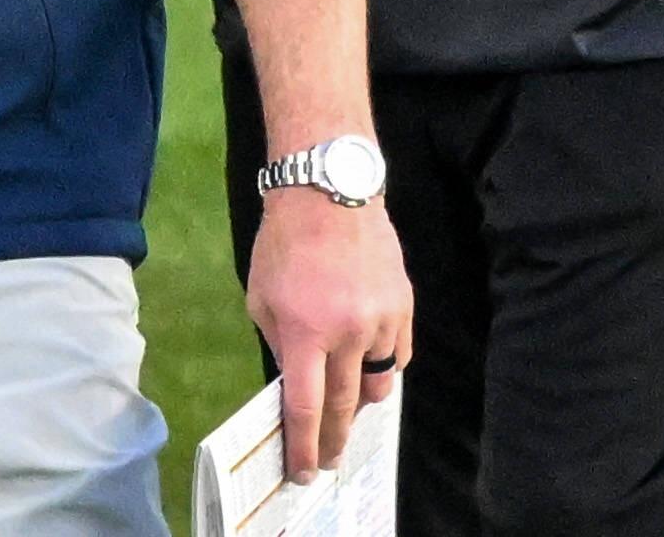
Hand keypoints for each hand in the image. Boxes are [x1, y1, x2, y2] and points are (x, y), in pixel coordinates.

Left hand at [246, 188, 412, 483]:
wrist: (329, 193)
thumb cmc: (284, 244)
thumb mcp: (260, 298)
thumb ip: (279, 344)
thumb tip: (296, 383)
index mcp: (304, 333)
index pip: (305, 407)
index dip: (304, 446)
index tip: (303, 471)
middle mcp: (346, 333)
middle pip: (345, 406)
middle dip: (335, 440)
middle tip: (329, 460)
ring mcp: (380, 320)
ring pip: (377, 383)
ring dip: (361, 403)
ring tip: (350, 413)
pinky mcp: (403, 306)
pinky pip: (397, 355)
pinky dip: (384, 367)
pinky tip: (372, 370)